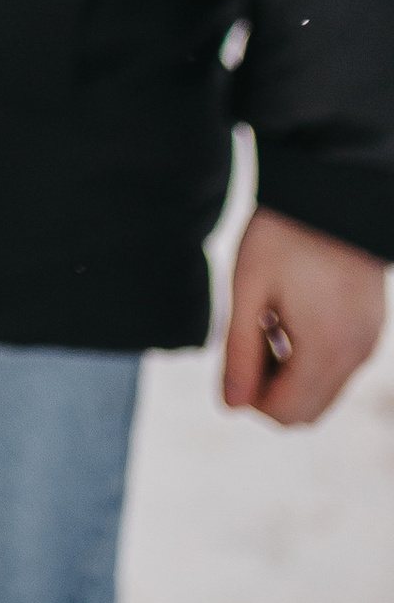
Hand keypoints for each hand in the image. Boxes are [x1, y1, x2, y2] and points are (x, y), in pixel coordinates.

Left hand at [221, 206, 386, 426]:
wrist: (333, 189)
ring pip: (323, 390)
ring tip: (270, 317)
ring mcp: (368, 343)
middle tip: (251, 334)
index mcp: (326, 350)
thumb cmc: (284, 234)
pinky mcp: (372, 328)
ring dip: (289, 372)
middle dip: (270, 387)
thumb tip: (230, 407)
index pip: (284, 414)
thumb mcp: (248, 289)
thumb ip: (238, 350)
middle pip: (306, 411)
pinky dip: (310, 356)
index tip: (236, 351)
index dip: (249, 395)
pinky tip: (291, 311)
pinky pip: (338, 366)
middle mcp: (356, 356)